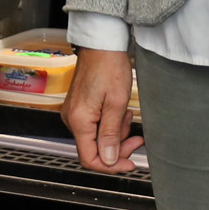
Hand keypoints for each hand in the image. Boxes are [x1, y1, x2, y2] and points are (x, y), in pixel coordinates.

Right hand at [63, 48, 143, 172]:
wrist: (101, 44)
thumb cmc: (109, 66)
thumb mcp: (116, 104)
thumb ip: (111, 135)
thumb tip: (108, 160)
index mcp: (79, 120)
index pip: (90, 158)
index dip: (111, 165)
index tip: (129, 162)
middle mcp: (72, 119)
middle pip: (94, 149)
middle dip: (117, 147)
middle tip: (136, 139)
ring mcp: (74, 113)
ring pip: (96, 138)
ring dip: (116, 134)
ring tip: (128, 117)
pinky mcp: (79, 107)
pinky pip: (94, 125)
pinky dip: (110, 124)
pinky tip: (120, 113)